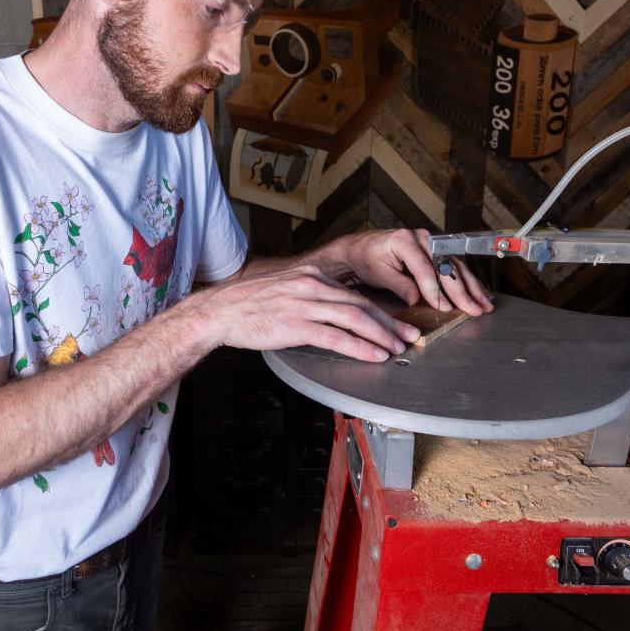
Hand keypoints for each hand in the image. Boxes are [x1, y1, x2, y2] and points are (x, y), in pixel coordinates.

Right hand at [187, 264, 421, 361]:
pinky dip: (360, 346)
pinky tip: (373, 355)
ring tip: (396, 348)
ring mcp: (304, 304)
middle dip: (389, 323)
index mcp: (312, 276)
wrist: (221, 311)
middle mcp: (312, 285)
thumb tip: (335, 313)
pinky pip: (336, 336)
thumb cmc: (250, 305)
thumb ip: (311, 297)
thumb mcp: (285, 290)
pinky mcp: (296, 324)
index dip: (380, 312)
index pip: (355, 294)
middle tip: (408, 336)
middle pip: (361, 304)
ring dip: (380, 335)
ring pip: (354, 318)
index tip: (396, 324)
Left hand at [339, 228, 492, 315]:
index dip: (436, 291)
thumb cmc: (367, 258)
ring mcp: (431, 242)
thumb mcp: (380, 274)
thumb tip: (419, 301)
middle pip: (446, 267)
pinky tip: (479, 292)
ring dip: (472, 287)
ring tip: (484, 304)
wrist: (361, 247)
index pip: (425, 269)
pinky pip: (454, 266)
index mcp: (405, 240)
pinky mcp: (436, 249)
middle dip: (462, 291)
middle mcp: (422, 238)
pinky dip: (467, 281)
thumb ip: (401, 287)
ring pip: (456, 266)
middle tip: (474, 309)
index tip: (445, 308)